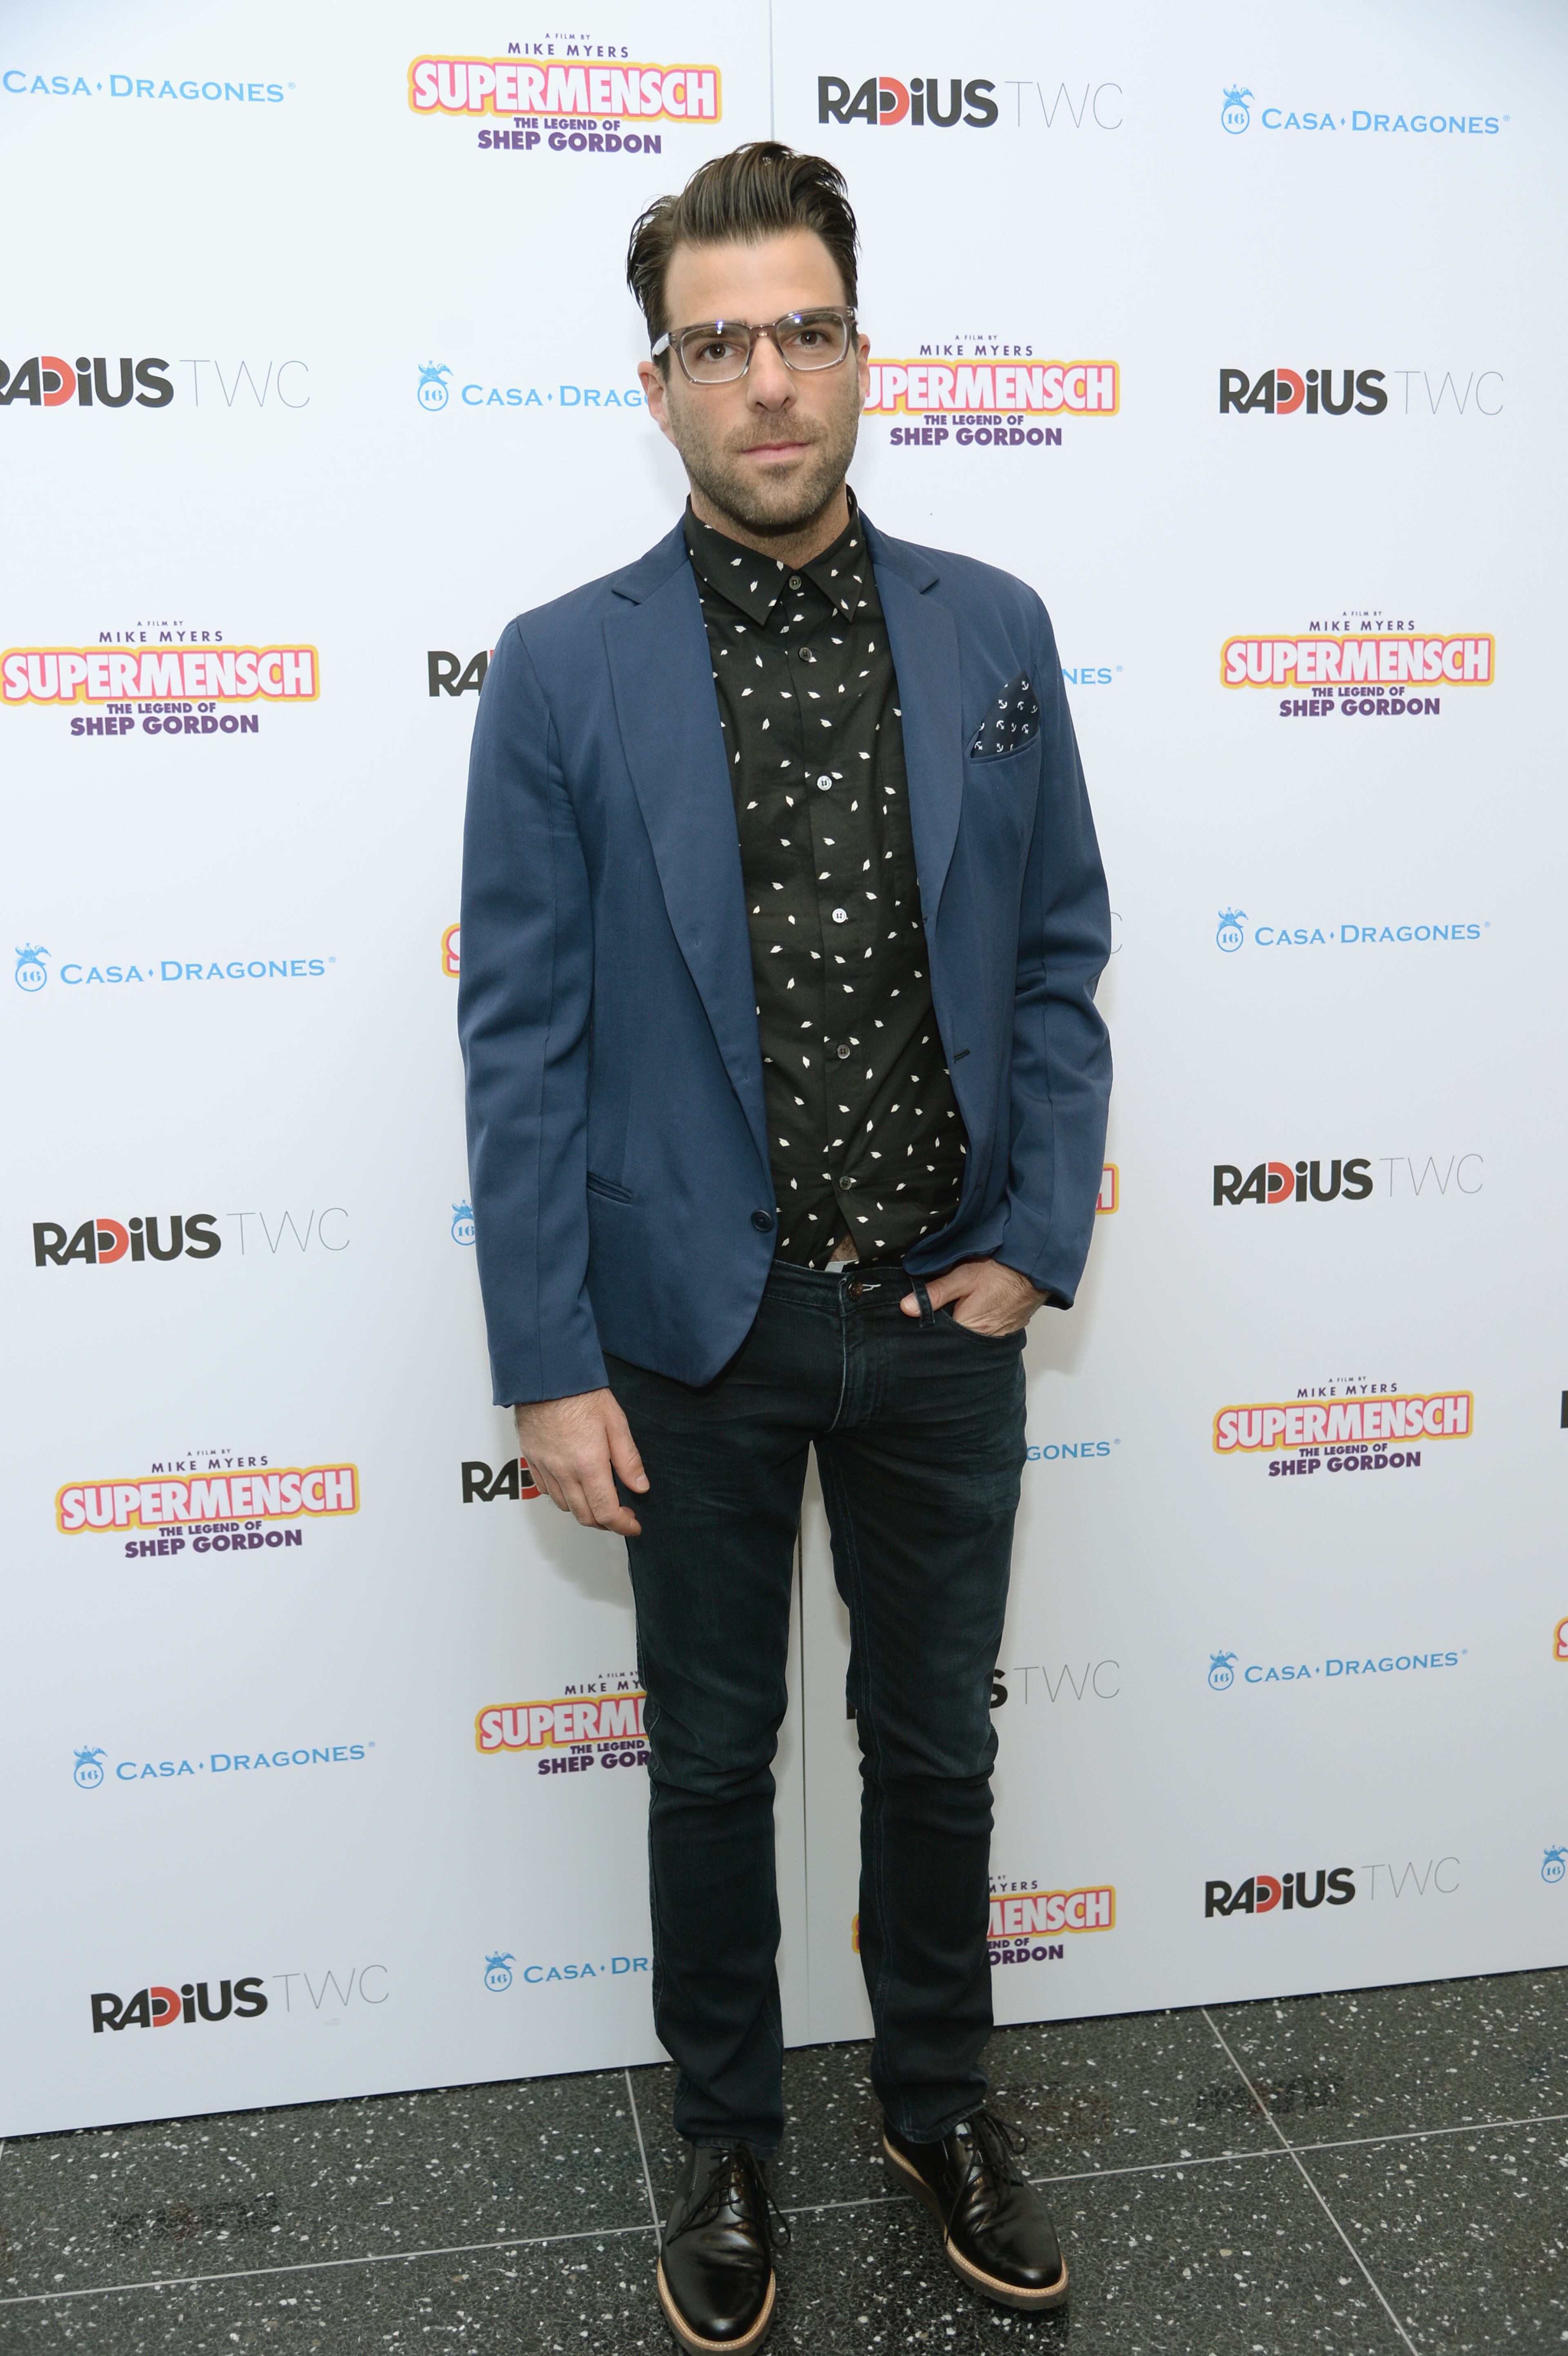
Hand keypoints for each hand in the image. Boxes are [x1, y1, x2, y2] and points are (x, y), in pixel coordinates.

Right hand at [513, 1388, 648, 1536]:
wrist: (546, 1376)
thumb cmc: (581, 1393)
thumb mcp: (616, 1422)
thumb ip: (628, 1459)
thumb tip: (640, 1487)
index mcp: (588, 1464)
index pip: (606, 1512)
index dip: (622, 1525)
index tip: (633, 1525)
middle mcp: (564, 1471)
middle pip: (584, 1516)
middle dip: (605, 1523)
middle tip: (621, 1514)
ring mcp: (544, 1467)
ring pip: (565, 1506)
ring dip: (584, 1511)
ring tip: (599, 1500)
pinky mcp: (531, 1459)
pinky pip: (546, 1491)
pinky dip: (563, 1497)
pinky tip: (574, 1486)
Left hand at [901, 1256, 1046, 1336]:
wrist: (1037, 1268)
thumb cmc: (1003, 1271)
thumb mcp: (963, 1276)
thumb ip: (935, 1293)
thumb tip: (906, 1307)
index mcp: (969, 1329)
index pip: (938, 1335)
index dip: (928, 1322)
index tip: (922, 1310)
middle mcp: (984, 1340)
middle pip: (953, 1337)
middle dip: (944, 1322)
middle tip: (943, 1303)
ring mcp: (998, 1336)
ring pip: (969, 1334)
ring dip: (961, 1321)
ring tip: (961, 1302)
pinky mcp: (1007, 1330)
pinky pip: (985, 1330)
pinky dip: (978, 1320)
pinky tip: (976, 1305)